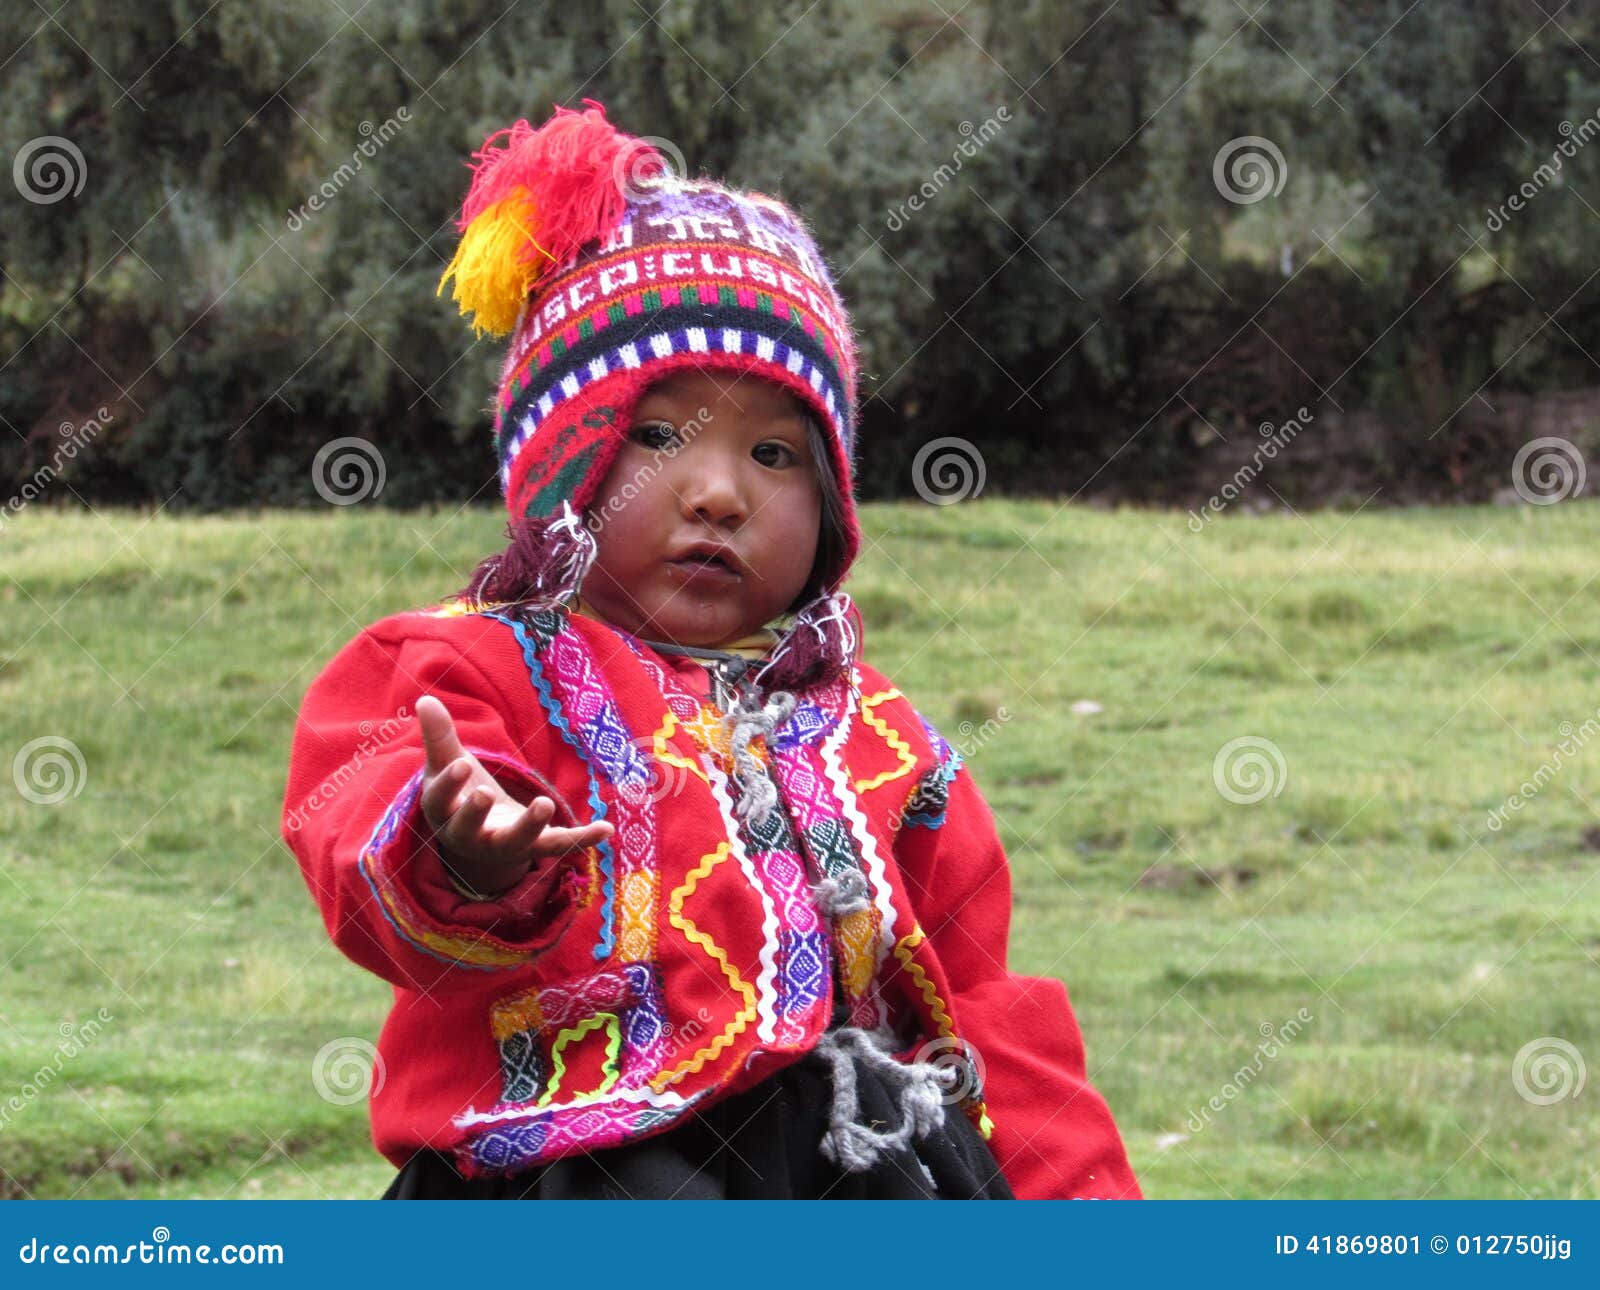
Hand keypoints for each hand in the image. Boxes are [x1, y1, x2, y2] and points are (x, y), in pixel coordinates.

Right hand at [416, 694, 613, 896]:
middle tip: (486, 794)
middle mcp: (471, 836)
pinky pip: (559, 845)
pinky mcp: (535, 847)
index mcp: (445, 812)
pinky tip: (607, 828)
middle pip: (470, 830)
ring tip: (544, 804)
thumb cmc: (459, 793)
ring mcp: (505, 845)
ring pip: (517, 842)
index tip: (461, 764)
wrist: (477, 841)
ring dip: (531, 826)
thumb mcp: (447, 766)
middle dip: (476, 813)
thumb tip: (425, 699)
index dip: (450, 785)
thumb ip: (440, 736)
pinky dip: (583, 839)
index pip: (441, 801)